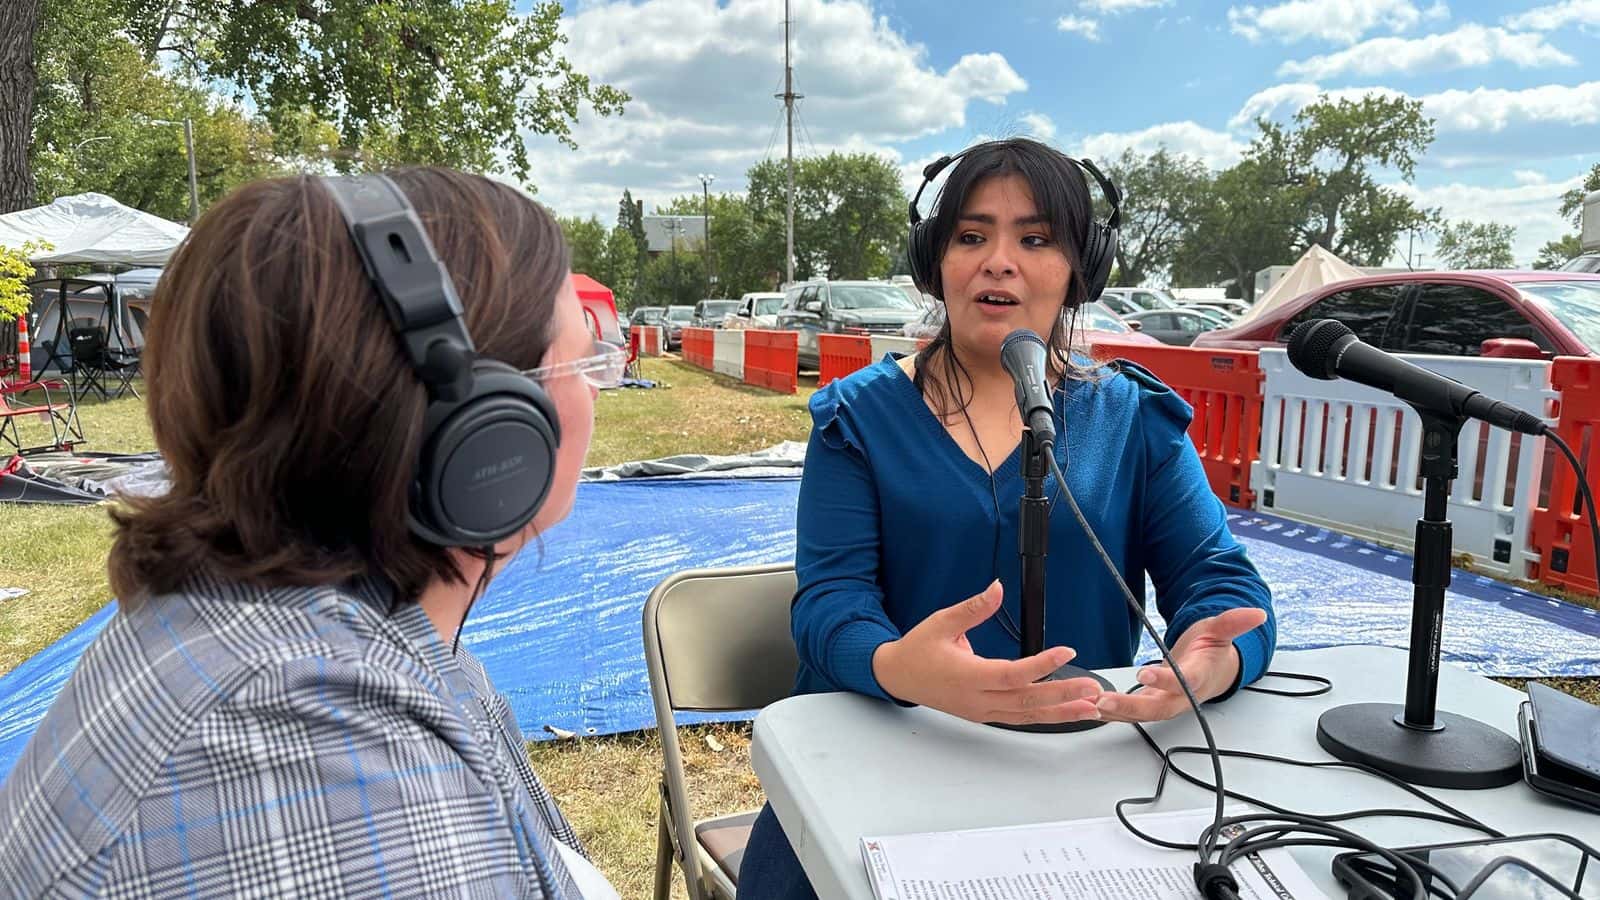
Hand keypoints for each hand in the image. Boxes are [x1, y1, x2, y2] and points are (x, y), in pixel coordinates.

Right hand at [871, 581, 1103, 725]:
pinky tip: (1064, 712)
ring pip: (1026, 716)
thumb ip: (973, 608)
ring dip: (1060, 712)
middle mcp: (977, 699)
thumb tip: (997, 588)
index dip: (1042, 665)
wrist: (898, 676)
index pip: (1012, 674)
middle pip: (1027, 701)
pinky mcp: (984, 714)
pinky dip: (1044, 716)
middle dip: (1064, 695)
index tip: (1067, 652)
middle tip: (1093, 690)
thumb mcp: (942, 622)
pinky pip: (1019, 718)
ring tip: (1090, 708)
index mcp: (967, 676)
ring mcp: (981, 711)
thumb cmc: (918, 650)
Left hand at [1093, 607, 1267, 722]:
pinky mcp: (1151, 704)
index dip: (1165, 680)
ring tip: (1086, 705)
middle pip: (1156, 708)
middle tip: (1102, 701)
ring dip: (1113, 713)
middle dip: (1129, 707)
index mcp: (1197, 677)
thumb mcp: (1220, 631)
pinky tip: (1087, 707)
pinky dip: (1110, 712)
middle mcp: (1181, 697)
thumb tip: (1257, 613)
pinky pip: (1131, 713)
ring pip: (1140, 715)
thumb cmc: (1212, 651)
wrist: (1213, 671)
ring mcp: (1165, 703)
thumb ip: (1233, 622)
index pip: (1182, 682)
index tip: (1145, 673)